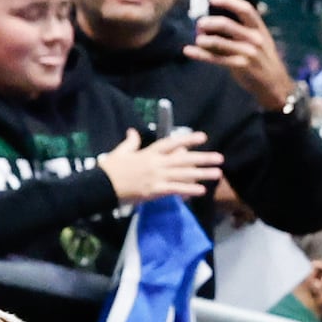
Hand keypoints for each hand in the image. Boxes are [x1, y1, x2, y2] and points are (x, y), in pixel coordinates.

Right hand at [97, 127, 220, 206]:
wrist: (101, 185)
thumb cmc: (110, 168)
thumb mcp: (120, 151)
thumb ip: (130, 142)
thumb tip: (132, 131)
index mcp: (148, 152)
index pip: (172, 143)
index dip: (188, 139)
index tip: (202, 137)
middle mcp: (156, 163)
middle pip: (183, 159)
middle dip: (203, 158)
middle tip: (220, 158)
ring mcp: (156, 177)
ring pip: (183, 174)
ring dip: (201, 174)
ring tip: (217, 174)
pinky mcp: (154, 190)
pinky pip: (175, 189)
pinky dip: (188, 190)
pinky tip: (201, 190)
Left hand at [194, 0, 293, 110]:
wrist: (276, 85)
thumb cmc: (264, 60)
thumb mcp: (259, 42)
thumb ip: (242, 32)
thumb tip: (214, 22)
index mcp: (260, 29)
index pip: (245, 9)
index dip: (229, 1)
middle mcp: (255, 39)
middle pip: (228, 25)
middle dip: (210, 22)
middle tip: (200, 23)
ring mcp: (248, 53)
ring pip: (220, 43)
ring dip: (204, 40)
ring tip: (197, 39)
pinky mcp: (241, 66)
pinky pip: (217, 59)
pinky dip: (200, 55)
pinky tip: (189, 51)